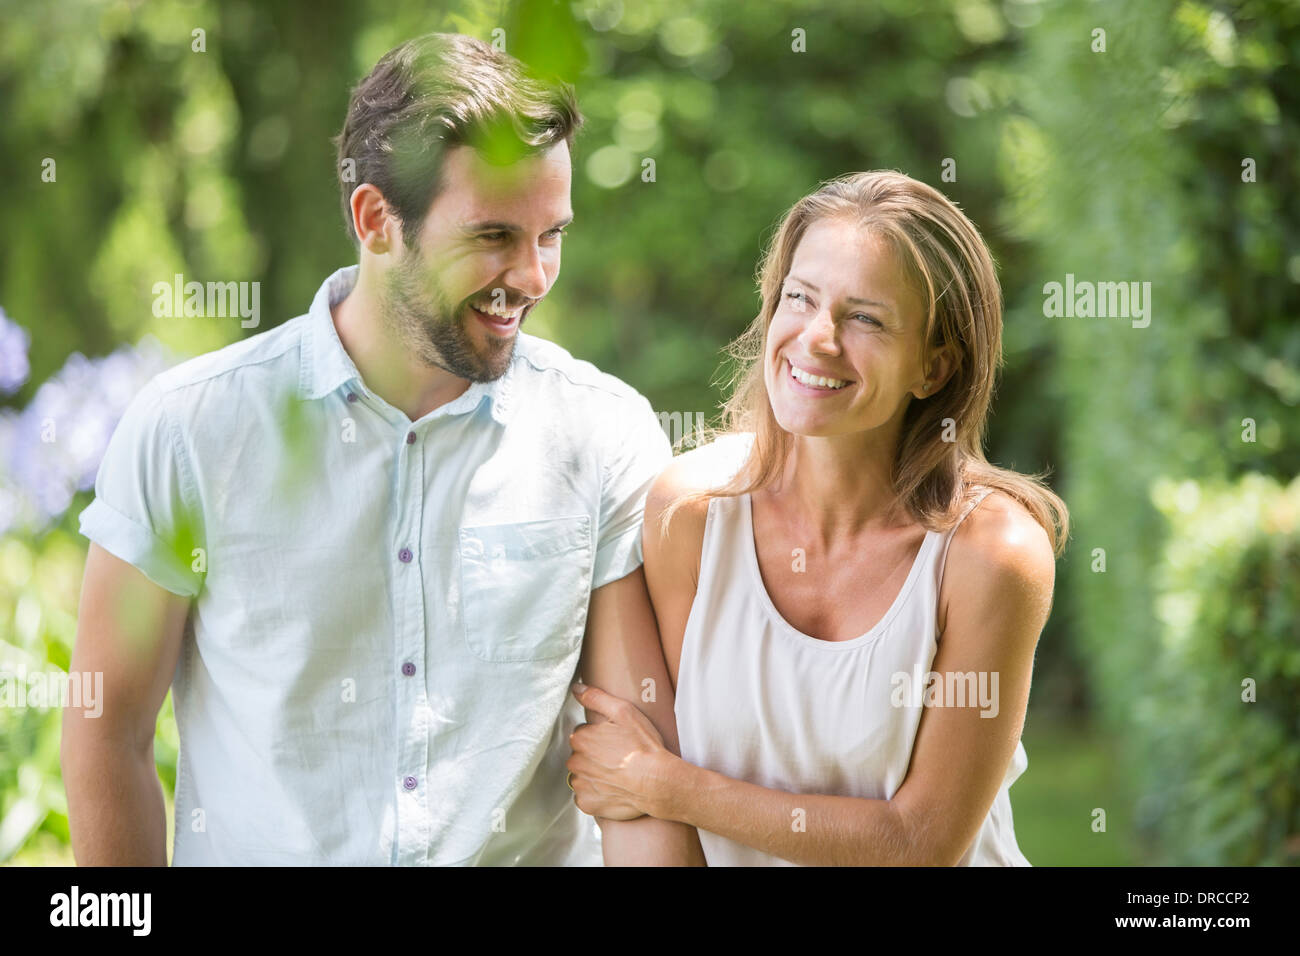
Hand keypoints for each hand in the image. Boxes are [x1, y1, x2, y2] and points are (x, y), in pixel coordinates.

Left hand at [566, 683, 674, 820]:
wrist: (657, 782)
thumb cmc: (643, 746)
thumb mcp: (624, 712)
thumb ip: (596, 698)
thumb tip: (576, 689)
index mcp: (580, 738)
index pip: (583, 734)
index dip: (599, 737)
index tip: (615, 742)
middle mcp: (575, 761)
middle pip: (580, 755)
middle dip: (594, 756)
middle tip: (618, 758)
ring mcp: (580, 785)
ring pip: (582, 776)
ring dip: (594, 775)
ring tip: (617, 775)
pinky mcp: (587, 804)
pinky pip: (586, 797)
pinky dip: (596, 795)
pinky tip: (613, 790)